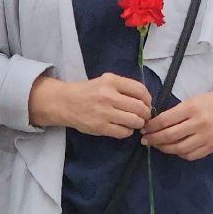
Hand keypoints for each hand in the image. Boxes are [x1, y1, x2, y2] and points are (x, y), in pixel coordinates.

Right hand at [29, 72, 152, 137]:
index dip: (148, 99)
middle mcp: (108, 96)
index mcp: (111, 81)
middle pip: (140, 107)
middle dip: (145, 114)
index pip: (140, 90)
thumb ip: (124, 87)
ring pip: (134, 121)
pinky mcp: (100, 127)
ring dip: (138, 123)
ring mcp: (104, 112)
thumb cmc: (88, 91)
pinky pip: (124, 132)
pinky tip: (124, 127)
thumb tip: (146, 100)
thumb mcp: (105, 81)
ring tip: (135, 122)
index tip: (147, 103)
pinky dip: (128, 131)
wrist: (64, 102)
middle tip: (143, 116)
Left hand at [143, 86, 212, 160]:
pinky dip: (179, 154)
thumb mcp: (192, 100)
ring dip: (164, 148)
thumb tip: (155, 124)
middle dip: (154, 139)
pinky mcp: (211, 147)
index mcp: (192, 108)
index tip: (144, 128)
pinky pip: (190, 155)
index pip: (165, 120)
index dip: (152, 126)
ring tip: (157, 145)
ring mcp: (206, 137)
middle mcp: (199, 123)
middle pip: (170, 136)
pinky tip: (173, 149)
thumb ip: (176, 112)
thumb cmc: (210, 102)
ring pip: (178, 148)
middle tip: (146, 139)